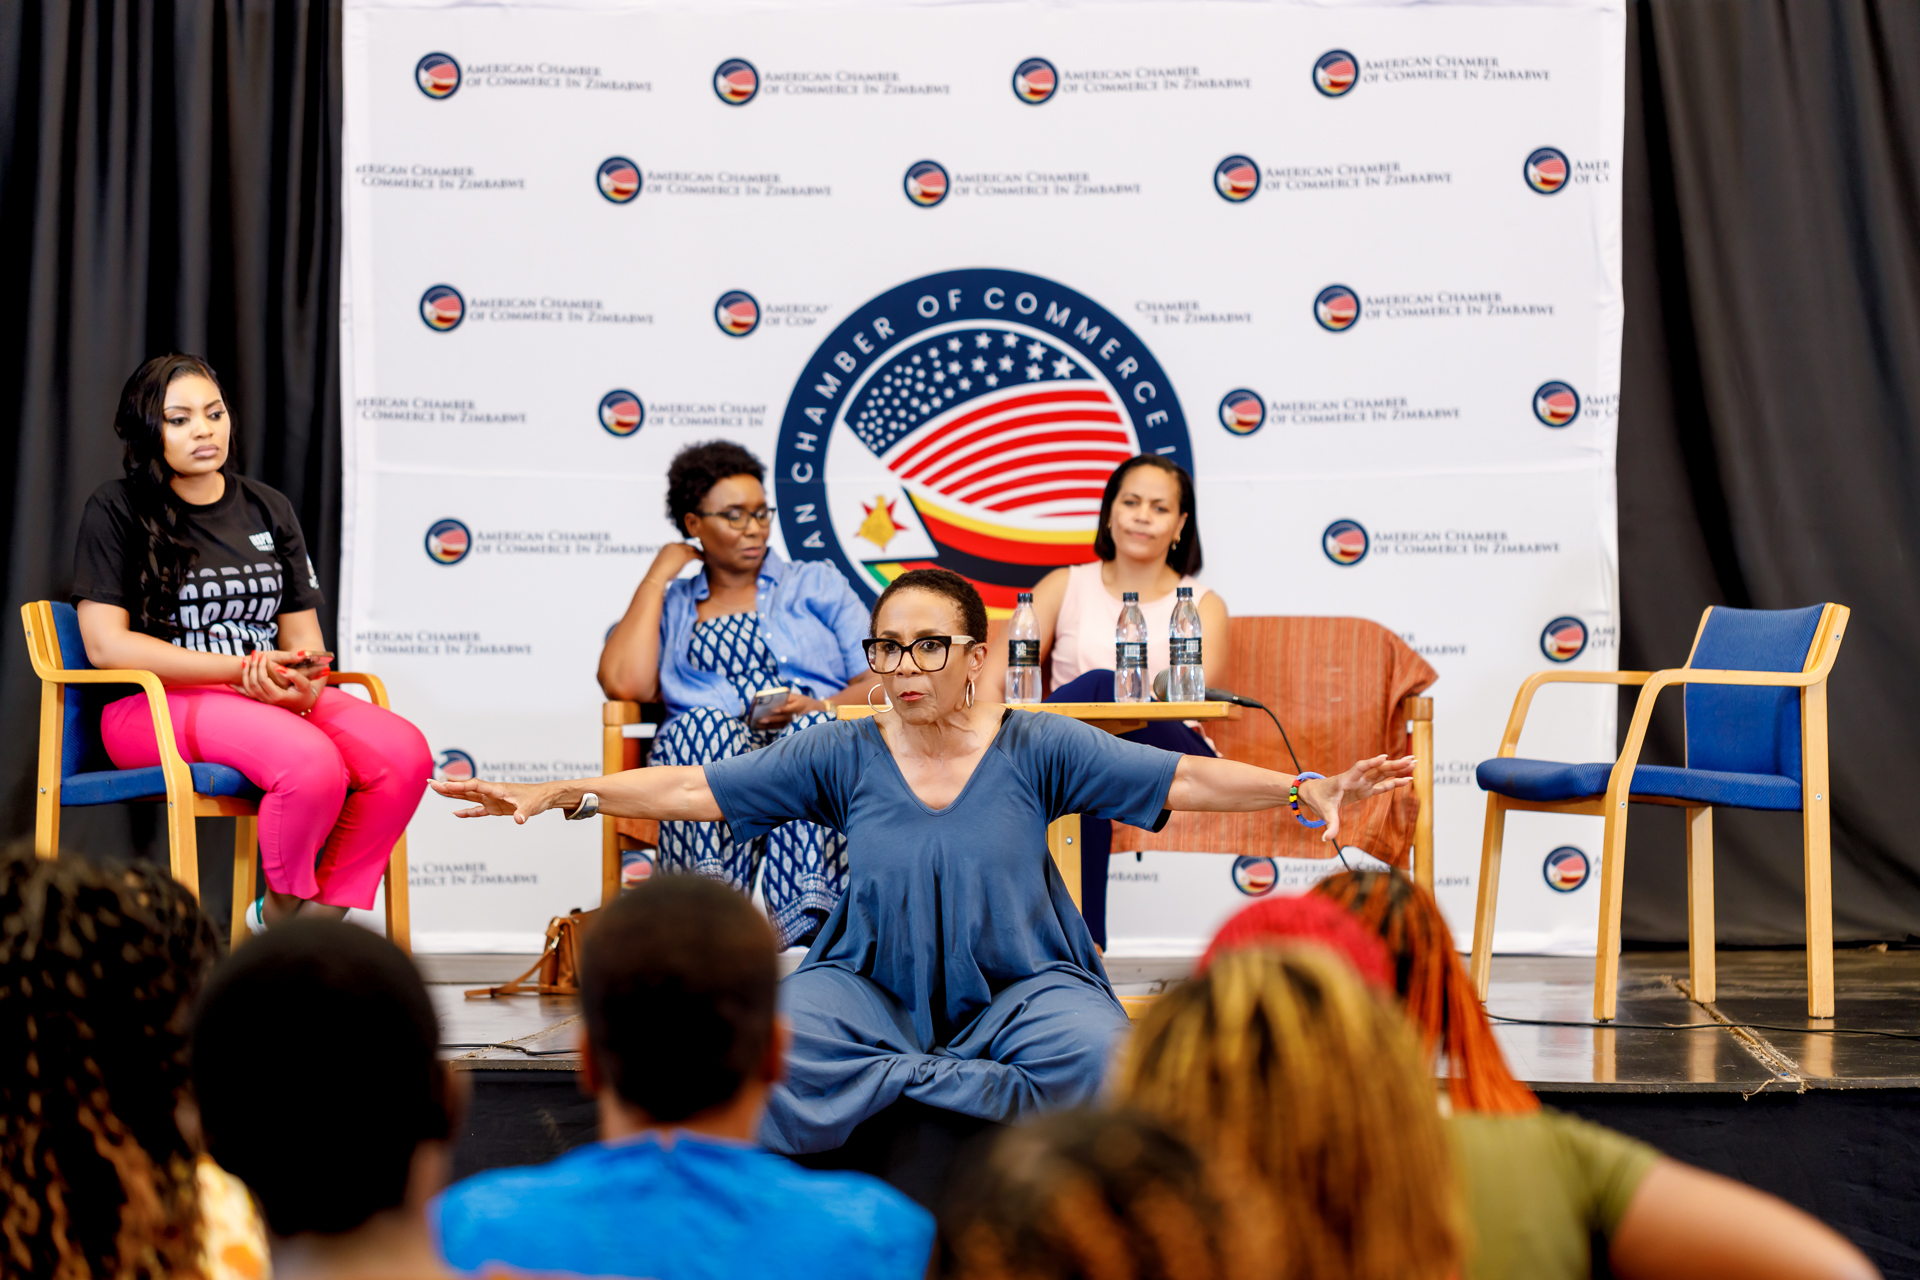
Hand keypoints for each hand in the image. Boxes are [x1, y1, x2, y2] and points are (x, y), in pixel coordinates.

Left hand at [230, 651, 320, 712]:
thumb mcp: (304, 684)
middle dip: (253, 666)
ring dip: (245, 673)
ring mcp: (263, 701)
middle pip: (253, 681)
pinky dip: (237, 688)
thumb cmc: (304, 692)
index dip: (261, 666)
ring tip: (246, 660)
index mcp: (277, 696)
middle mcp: (267, 700)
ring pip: (248, 687)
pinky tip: (230, 682)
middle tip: (256, 653)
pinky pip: (246, 694)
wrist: (303, 704)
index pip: (263, 679)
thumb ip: (293, 675)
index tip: (264, 655)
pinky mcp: (260, 700)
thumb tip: (279, 668)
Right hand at [431, 778, 556, 823]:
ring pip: (468, 796)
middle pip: (465, 789)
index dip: (459, 786)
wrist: (544, 797)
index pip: (474, 786)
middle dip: (448, 786)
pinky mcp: (495, 807)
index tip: (444, 784)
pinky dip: (466, 811)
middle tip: (430, 782)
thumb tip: (518, 820)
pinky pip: (477, 809)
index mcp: (497, 789)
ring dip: (453, 794)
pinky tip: (455, 813)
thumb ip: (523, 813)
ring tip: (436, 790)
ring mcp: (492, 800)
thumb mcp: (531, 807)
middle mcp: (491, 792)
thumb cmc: (537, 798)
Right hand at [642, 542, 703, 586]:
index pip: (680, 545)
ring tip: (703, 557)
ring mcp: (679, 549)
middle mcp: (673, 545)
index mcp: (667, 546)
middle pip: (687, 545)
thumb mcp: (663, 565)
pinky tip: (704, 560)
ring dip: (698, 552)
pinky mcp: (685, 555)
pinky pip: (696, 554)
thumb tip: (673, 568)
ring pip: (693, 548)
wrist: (657, 574)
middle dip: (694, 549)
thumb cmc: (658, 574)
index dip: (686, 549)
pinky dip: (700, 557)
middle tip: (700, 553)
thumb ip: (669, 563)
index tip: (690, 553)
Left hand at [755, 692, 823, 730]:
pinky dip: (770, 727)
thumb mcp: (798, 697)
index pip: (791, 708)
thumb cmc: (803, 701)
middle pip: (784, 718)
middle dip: (772, 719)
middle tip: (760, 719)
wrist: (817, 711)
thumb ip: (787, 697)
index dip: (783, 709)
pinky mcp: (791, 727)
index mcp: (800, 705)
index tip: (773, 709)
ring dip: (769, 725)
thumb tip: (772, 698)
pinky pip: (780, 727)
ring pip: (781, 724)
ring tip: (758, 723)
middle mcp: (797, 715)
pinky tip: (761, 726)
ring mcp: (794, 722)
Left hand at [1295, 754, 1416, 844]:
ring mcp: (1362, 783)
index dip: (1371, 763)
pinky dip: (1394, 781)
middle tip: (1411, 759)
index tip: (1384, 757)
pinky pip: (1382, 784)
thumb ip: (1330, 825)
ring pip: (1382, 773)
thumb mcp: (1324, 812)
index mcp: (1345, 780)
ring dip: (1397, 768)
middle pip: (1377, 769)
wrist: (1314, 792)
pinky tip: (1407, 779)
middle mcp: (1356, 779)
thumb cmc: (1318, 799)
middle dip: (1394, 764)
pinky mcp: (1365, 789)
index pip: (1360, 768)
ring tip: (1414, 763)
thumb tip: (1327, 839)